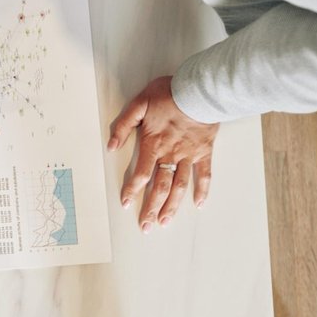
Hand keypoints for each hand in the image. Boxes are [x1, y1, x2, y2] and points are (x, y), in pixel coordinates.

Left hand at [107, 75, 216, 229]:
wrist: (200, 90)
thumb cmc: (169, 94)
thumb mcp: (138, 104)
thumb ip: (124, 125)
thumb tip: (111, 146)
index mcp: (153, 144)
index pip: (141, 174)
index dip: (132, 190)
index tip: (126, 204)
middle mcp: (171, 154)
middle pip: (160, 186)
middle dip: (151, 208)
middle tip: (146, 226)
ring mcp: (189, 155)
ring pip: (180, 185)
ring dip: (173, 205)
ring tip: (165, 221)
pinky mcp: (205, 152)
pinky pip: (205, 174)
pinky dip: (203, 189)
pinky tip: (199, 204)